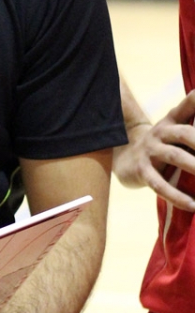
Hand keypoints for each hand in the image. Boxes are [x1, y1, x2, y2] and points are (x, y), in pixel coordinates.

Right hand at [114, 91, 194, 210]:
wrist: (124, 156)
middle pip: (185, 134)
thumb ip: (192, 112)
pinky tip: (193, 205)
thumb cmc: (161, 142)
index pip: (189, 106)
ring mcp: (150, 152)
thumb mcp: (174, 125)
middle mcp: (161, 133)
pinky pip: (160, 185)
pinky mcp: (142, 172)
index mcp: (172, 121)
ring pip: (176, 157)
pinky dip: (177, 196)